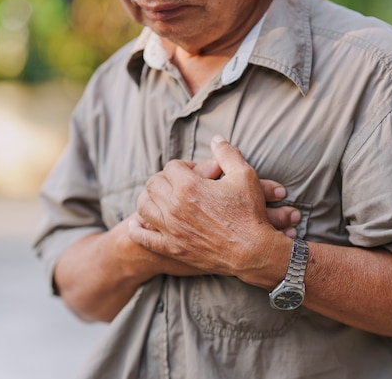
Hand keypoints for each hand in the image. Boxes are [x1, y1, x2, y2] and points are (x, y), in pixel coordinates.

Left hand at [129, 135, 292, 276]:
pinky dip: (137, 228)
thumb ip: (227, 153)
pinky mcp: (171, 248)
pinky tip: (139, 222)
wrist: (254, 252)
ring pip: (144, 206)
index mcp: (189, 186)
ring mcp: (170, 229)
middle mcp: (175, 206)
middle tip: (179, 184)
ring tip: (162, 199)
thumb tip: (216, 139)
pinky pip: (143, 237)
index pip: (171, 166)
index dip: (183, 166)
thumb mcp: (245, 175)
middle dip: (165, 179)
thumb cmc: (250, 213)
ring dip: (150, 198)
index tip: (194, 172)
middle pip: (154, 183)